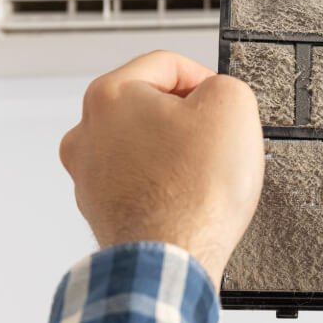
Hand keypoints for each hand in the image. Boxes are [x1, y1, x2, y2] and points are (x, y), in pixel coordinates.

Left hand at [59, 51, 264, 286]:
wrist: (175, 258)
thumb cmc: (194, 190)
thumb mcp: (234, 104)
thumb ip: (224, 82)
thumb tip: (215, 95)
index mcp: (110, 94)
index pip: (169, 64)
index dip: (208, 79)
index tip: (223, 103)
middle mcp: (88, 132)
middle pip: (154, 105)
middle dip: (191, 120)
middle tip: (217, 141)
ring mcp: (90, 174)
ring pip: (147, 144)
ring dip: (178, 153)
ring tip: (204, 175)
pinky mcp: (102, 209)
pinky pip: (143, 181)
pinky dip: (167, 186)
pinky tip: (189, 199)